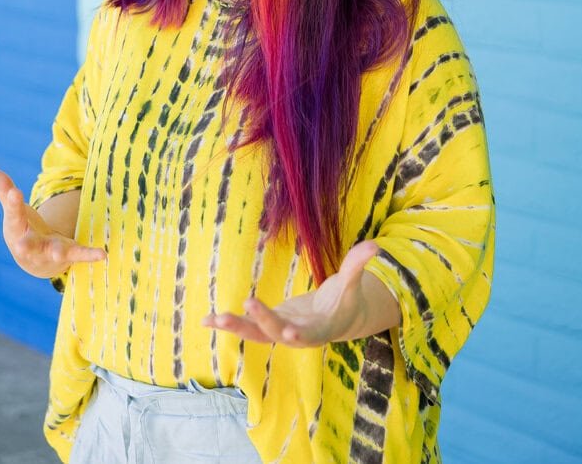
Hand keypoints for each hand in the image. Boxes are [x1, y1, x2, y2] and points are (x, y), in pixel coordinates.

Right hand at [0, 167, 105, 280]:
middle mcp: (30, 245)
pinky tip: (102, 254)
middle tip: (20, 244)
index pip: (13, 213)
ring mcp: (48, 251)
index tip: (13, 191)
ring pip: (52, 252)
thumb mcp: (14, 209)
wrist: (36, 261)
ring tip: (58, 252)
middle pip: (26, 244)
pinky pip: (78, 255)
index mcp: (16, 229)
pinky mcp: (67, 254)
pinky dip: (89, 255)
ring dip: (56, 252)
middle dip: (24, 244)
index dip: (13, 202)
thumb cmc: (22, 230)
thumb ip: (4, 189)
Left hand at [201, 239, 398, 346]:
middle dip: (261, 320)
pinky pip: (246, 326)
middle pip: (275, 333)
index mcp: (318, 329)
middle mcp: (295, 335)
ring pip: (255, 334)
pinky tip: (205, 320)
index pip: (308, 335)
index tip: (288, 330)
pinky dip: (226, 324)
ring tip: (213, 319)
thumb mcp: (352, 285)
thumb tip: (376, 246)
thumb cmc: (345, 301)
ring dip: (235, 326)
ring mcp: (279, 332)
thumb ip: (358, 265)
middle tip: (248, 303)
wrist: (336, 319)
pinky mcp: (268, 325)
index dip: (298, 334)